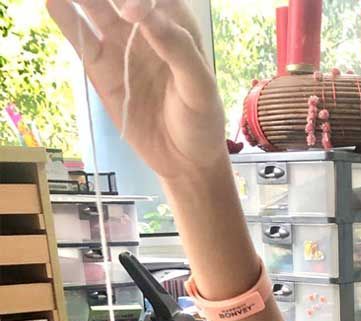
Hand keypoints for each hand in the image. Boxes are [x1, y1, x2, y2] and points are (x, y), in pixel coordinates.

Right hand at [46, 0, 226, 180]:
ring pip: (94, 6)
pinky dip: (66, 18)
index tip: (131, 12)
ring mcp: (119, 44)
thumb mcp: (199, 86)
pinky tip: (54, 2)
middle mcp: (143, 24)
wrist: (184, 160)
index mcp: (174, 20)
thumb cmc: (201, 119)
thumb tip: (139, 10)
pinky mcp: (100, 67)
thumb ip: (177, 47)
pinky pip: (80, 37)